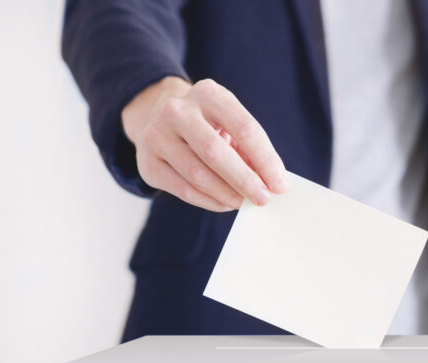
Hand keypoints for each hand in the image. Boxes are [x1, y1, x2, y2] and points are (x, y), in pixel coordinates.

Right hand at [121, 76, 288, 210]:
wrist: (158, 117)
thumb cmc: (208, 124)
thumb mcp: (230, 123)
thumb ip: (249, 149)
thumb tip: (272, 182)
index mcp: (208, 94)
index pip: (245, 128)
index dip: (266, 160)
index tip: (280, 184)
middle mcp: (177, 110)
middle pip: (216, 152)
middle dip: (245, 180)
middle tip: (264, 199)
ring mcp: (157, 135)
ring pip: (197, 174)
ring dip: (227, 194)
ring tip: (245, 203)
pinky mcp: (147, 162)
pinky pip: (183, 189)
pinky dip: (209, 201)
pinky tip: (225, 204)